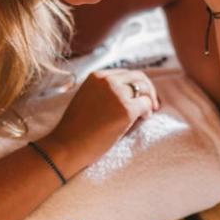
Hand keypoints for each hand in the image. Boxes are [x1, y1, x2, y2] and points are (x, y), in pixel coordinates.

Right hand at [39, 69, 158, 173]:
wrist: (66, 146)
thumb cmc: (75, 129)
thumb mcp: (86, 99)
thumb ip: (104, 92)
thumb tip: (128, 95)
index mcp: (96, 76)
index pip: (125, 73)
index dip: (136, 83)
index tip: (141, 95)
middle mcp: (108, 81)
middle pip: (138, 77)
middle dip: (148, 89)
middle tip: (153, 104)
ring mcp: (118, 94)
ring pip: (144, 89)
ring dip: (150, 100)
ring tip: (148, 113)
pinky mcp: (126, 110)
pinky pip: (146, 105)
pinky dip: (148, 112)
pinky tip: (144, 119)